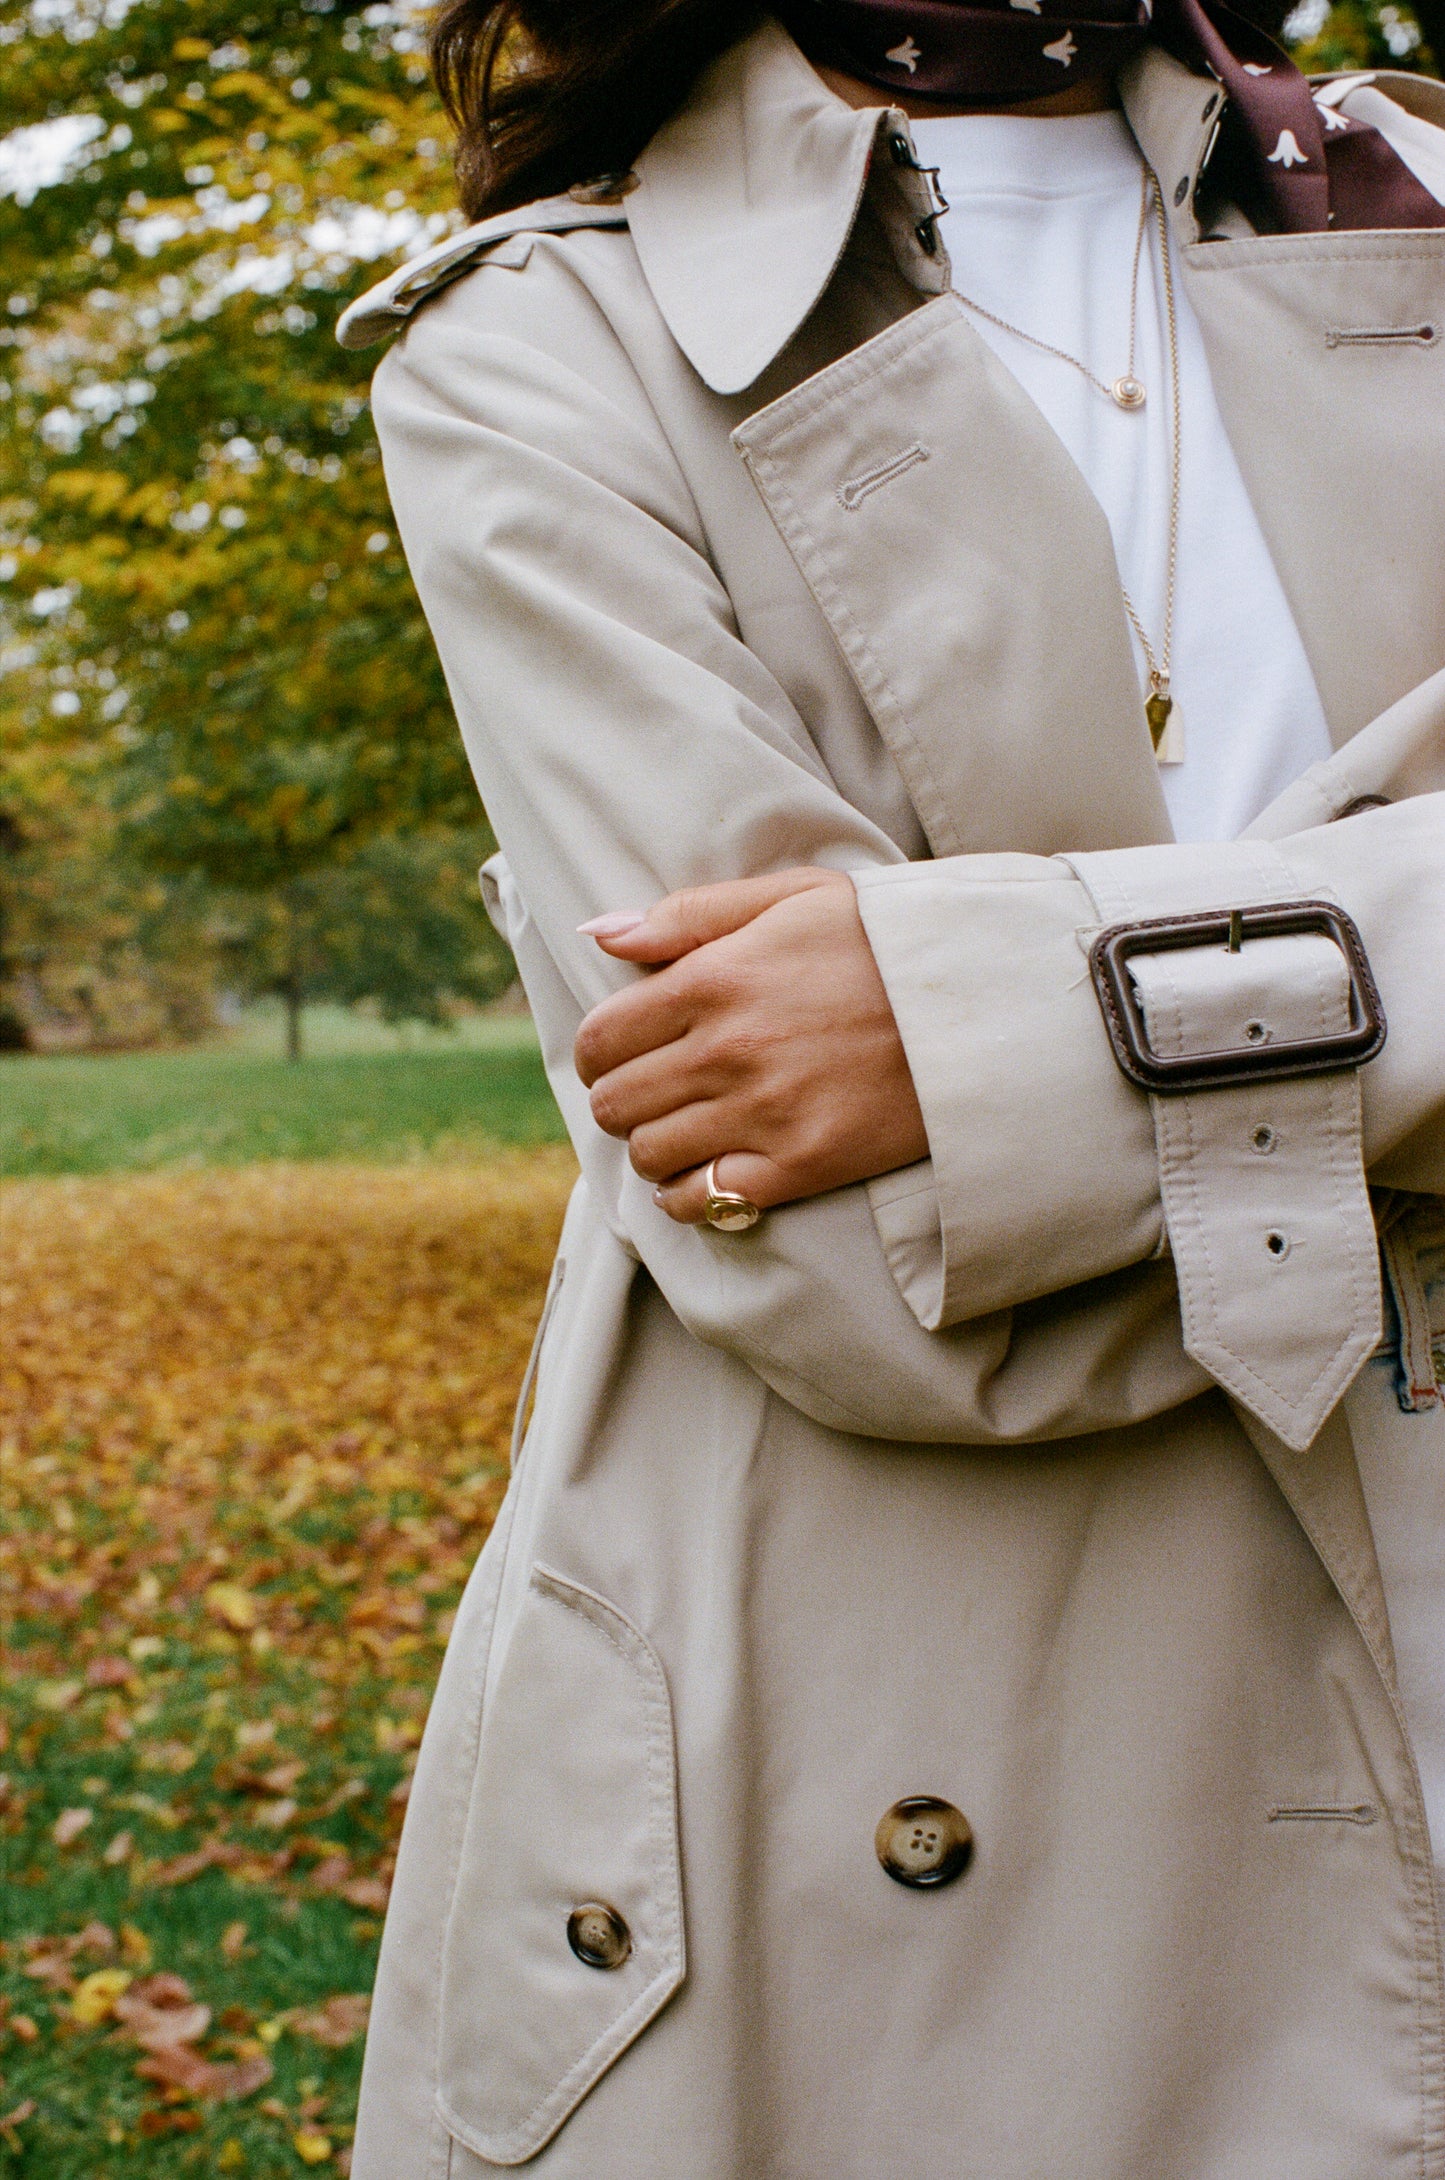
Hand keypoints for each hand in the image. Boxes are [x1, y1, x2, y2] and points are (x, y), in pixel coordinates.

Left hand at [574, 868, 927, 1222]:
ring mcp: (762, 1114)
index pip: (601, 1038)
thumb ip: (690, 915)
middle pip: (615, 1103)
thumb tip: (600, 934)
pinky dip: (688, 1195)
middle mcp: (727, 1050)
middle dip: (621, 1099)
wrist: (983, 1004)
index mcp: (714, 979)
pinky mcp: (800, 1166)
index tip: (618, 1055)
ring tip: (683, 1129)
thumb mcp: (793, 898)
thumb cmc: (885, 941)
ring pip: (649, 1155)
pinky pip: (703, 1199)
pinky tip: (707, 1172)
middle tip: (653, 1093)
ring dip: (654, 1146)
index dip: (598, 1053)